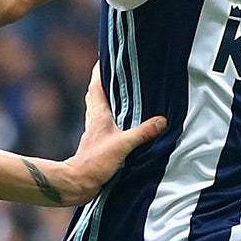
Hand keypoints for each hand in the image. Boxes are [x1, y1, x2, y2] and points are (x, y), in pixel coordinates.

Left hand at [41, 66, 166, 204]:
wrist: (78, 183)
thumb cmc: (95, 162)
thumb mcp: (122, 145)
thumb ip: (142, 132)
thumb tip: (163, 120)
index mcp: (98, 114)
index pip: (96, 86)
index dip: (100, 71)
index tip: (105, 56)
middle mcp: (94, 120)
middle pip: (96, 95)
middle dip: (104, 83)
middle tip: (116, 73)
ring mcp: (95, 133)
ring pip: (100, 110)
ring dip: (108, 101)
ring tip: (122, 95)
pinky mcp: (97, 146)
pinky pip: (105, 126)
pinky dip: (112, 120)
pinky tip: (122, 124)